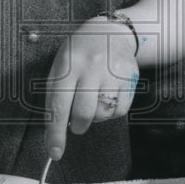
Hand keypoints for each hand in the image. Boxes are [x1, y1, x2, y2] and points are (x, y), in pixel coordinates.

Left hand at [45, 16, 138, 159]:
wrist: (111, 31)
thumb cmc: (79, 53)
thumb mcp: (61, 65)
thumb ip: (57, 96)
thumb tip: (55, 133)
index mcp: (68, 64)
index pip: (59, 105)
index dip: (56, 133)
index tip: (55, 152)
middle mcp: (91, 66)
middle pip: (84, 113)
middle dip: (78, 126)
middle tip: (77, 125)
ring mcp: (112, 71)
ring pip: (103, 113)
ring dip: (95, 118)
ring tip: (93, 103)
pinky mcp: (130, 76)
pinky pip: (121, 110)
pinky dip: (111, 112)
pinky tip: (107, 99)